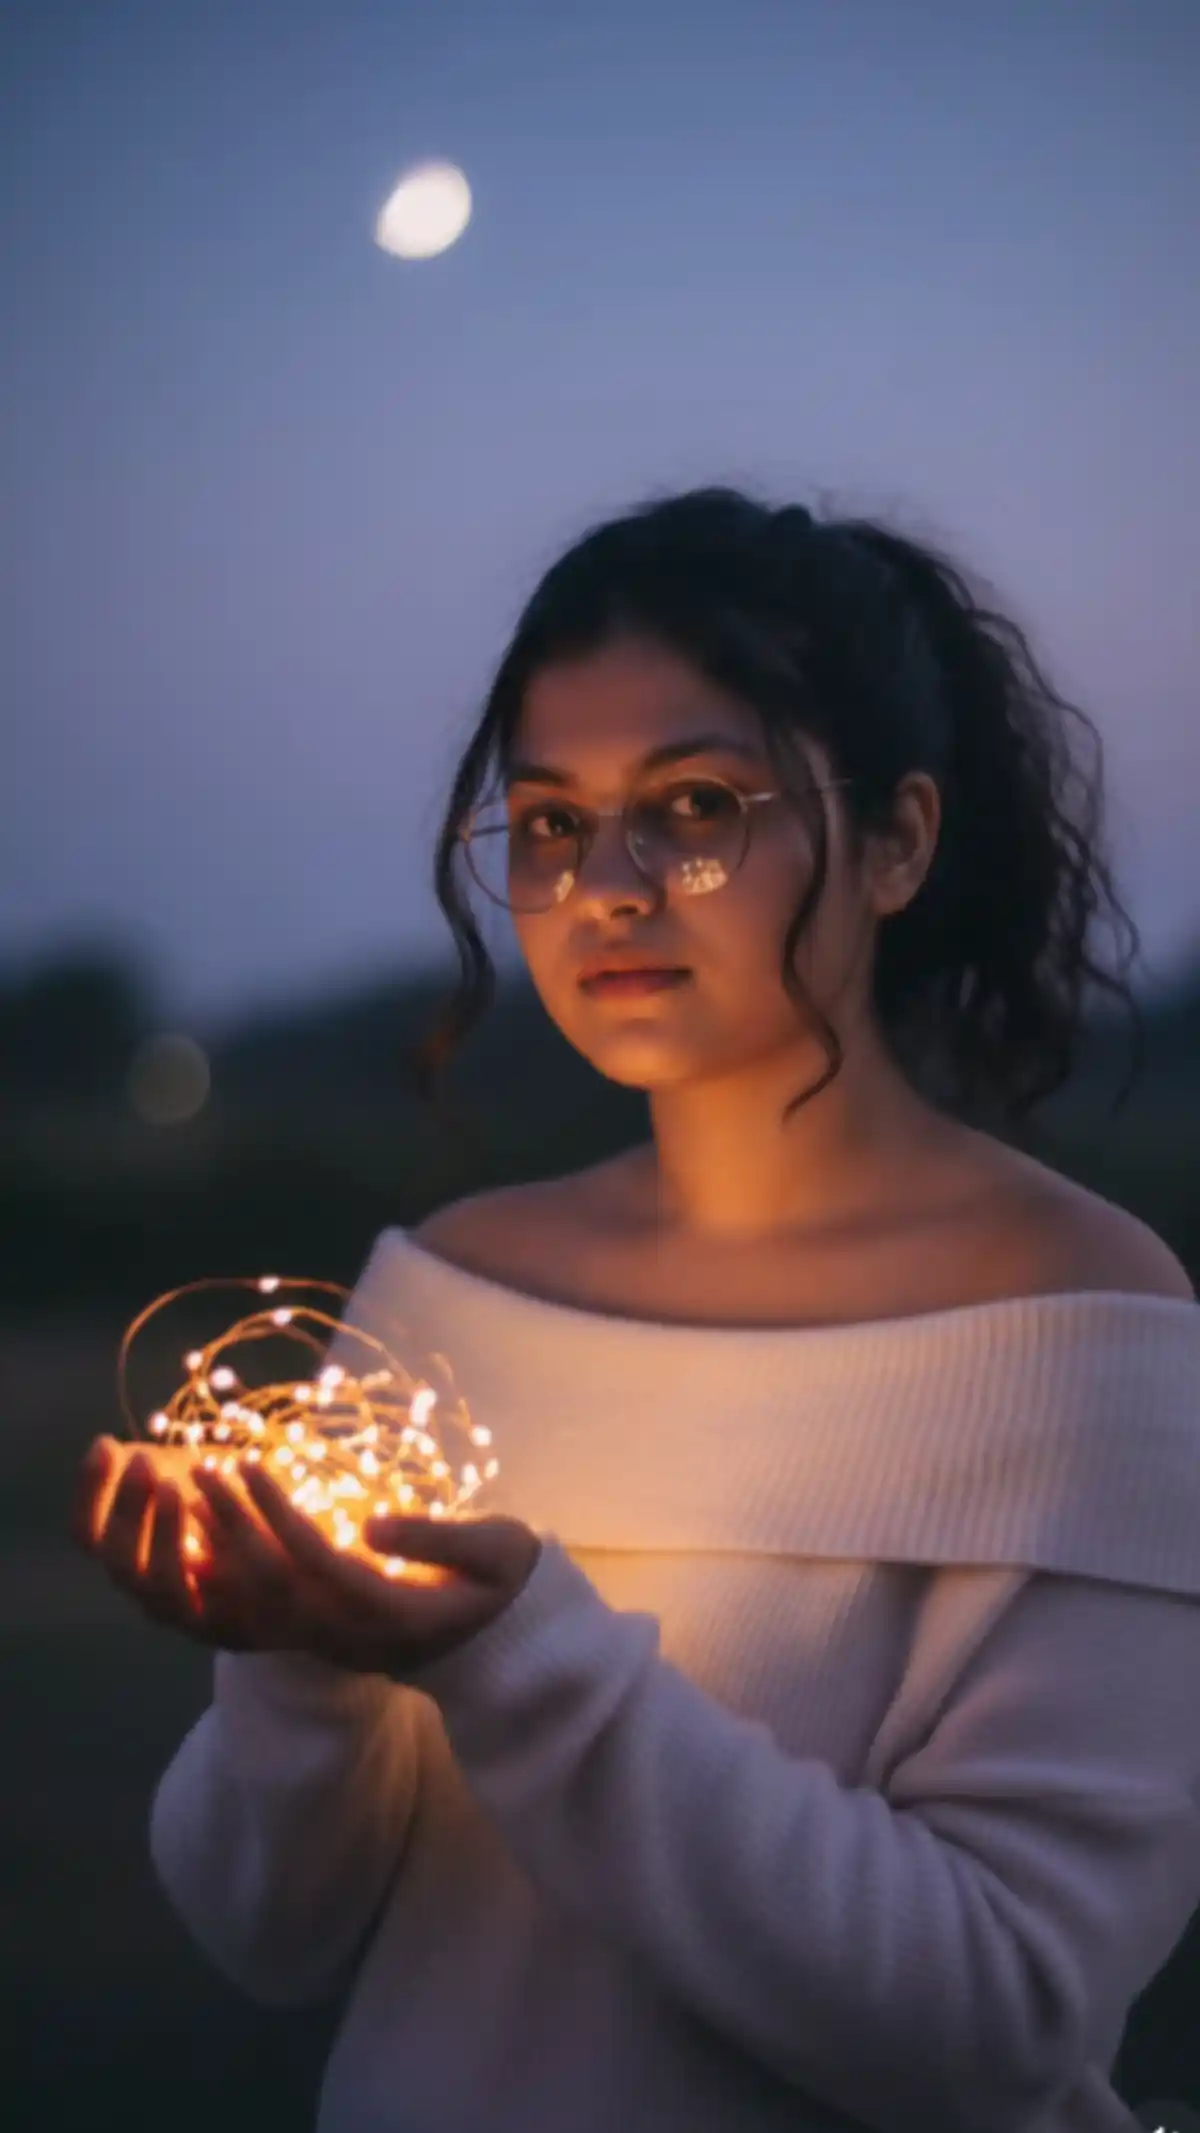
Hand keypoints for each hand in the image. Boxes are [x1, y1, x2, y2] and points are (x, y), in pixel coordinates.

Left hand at [68, 1435, 541, 1676]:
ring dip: (226, 1553)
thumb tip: (371, 1522)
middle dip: (236, 1527)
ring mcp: (338, 1646)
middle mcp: (356, 1637)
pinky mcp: (328, 1642)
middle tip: (203, 1471)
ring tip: (196, 1497)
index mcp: (397, 1613)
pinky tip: (209, 1536)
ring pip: (265, 1606)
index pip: (321, 1561)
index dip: (279, 1514)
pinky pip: (269, 1615)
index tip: (247, 1465)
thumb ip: (436, 1537)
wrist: (512, 1646)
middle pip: (278, 1587)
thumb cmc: (509, 1582)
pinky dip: (234, 1577)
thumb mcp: (496, 1551)